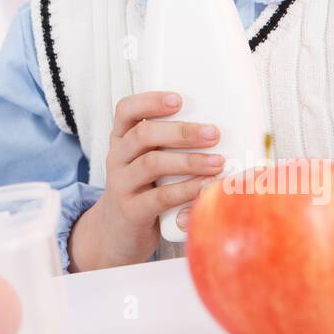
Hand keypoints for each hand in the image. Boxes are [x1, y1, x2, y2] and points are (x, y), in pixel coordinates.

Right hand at [67, 91, 223, 272]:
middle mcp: (117, 158)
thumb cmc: (141, 189)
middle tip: (213, 133)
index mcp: (121, 139)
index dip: (150, 101)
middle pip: (143, 134)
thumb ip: (166, 146)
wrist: (115, 233)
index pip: (125, 110)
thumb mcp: (145, 162)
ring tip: (217, 162)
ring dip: (189, 161)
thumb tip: (217, 132)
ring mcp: (121, 184)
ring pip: (152, 163)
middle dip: (181, 132)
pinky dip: (185, 190)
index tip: (178, 100)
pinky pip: (159, 197)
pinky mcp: (131, 211)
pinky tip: (206, 186)